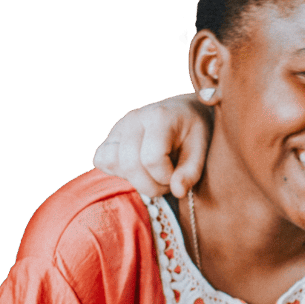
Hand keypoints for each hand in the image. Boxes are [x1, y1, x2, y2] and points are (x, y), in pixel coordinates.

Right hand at [92, 93, 211, 198]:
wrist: (183, 112)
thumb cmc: (194, 131)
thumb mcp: (202, 150)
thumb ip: (191, 172)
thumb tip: (177, 191)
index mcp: (159, 118)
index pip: (152, 159)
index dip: (165, 177)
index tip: (178, 178)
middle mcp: (134, 118)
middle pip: (130, 164)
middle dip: (151, 185)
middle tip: (167, 183)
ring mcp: (119, 126)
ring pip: (112, 162)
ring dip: (134, 179)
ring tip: (153, 176)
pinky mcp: (110, 136)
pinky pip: (102, 159)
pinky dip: (118, 171)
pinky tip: (138, 170)